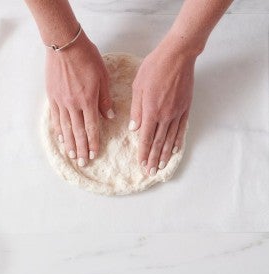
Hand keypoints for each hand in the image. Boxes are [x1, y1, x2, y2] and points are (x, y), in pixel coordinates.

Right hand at [46, 32, 113, 166]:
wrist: (64, 45)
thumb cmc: (86, 57)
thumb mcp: (102, 76)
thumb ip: (105, 98)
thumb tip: (109, 116)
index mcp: (88, 100)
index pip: (91, 127)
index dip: (94, 142)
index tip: (95, 154)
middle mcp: (73, 104)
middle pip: (78, 132)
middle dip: (82, 148)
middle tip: (84, 162)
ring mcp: (60, 102)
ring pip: (65, 128)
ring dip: (70, 144)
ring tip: (72, 156)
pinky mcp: (52, 97)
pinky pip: (55, 118)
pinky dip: (58, 130)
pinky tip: (61, 139)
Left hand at [129, 42, 196, 174]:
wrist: (177, 55)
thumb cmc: (154, 67)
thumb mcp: (137, 86)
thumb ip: (136, 110)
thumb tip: (134, 129)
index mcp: (150, 111)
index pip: (145, 138)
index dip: (142, 153)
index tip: (141, 164)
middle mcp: (165, 115)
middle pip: (158, 142)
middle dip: (153, 159)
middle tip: (150, 172)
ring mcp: (177, 112)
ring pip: (170, 139)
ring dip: (165, 154)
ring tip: (161, 166)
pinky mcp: (186, 107)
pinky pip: (182, 128)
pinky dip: (177, 141)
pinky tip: (175, 150)